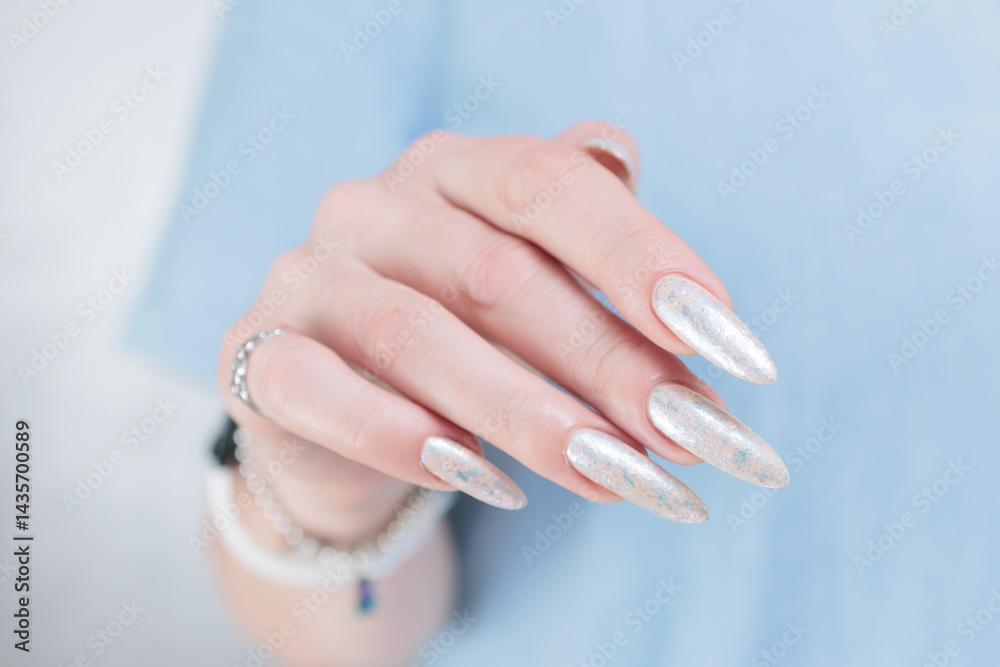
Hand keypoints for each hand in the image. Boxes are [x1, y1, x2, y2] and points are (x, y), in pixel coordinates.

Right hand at [216, 120, 788, 526]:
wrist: (340, 405)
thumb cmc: (460, 338)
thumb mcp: (534, 293)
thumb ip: (601, 281)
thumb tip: (696, 301)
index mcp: (452, 168)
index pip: (548, 185)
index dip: (638, 254)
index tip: (724, 336)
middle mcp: (373, 205)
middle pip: (496, 271)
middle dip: (604, 360)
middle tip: (688, 434)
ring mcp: (307, 275)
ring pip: (417, 335)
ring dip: (526, 412)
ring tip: (616, 475)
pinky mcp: (256, 353)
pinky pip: (317, 388)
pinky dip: (397, 434)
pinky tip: (477, 479)